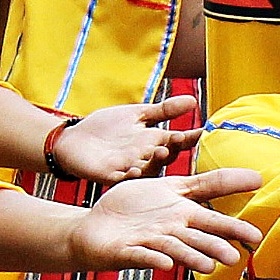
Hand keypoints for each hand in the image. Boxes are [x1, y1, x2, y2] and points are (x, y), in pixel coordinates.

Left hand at [50, 96, 201, 181]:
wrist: (74, 140)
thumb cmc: (106, 128)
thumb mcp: (137, 114)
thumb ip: (164, 110)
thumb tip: (192, 100)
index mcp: (154, 142)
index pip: (178, 141)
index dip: (191, 138)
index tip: (205, 131)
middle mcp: (146, 158)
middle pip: (165, 156)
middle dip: (172, 149)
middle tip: (177, 138)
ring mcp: (130, 168)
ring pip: (147, 169)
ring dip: (153, 163)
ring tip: (159, 152)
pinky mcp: (111, 176)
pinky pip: (123, 179)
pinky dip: (129, 176)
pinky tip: (135, 169)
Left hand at [64, 170, 264, 272]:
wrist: (96, 226)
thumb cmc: (136, 208)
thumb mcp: (173, 187)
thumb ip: (210, 183)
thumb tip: (256, 176)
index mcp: (183, 216)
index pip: (212, 220)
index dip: (233, 228)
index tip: (257, 236)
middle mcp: (171, 232)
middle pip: (197, 239)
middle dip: (215, 247)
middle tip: (236, 258)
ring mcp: (150, 243)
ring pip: (175, 249)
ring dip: (191, 257)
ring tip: (210, 266)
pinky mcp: (127, 251)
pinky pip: (141, 256)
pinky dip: (152, 259)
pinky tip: (165, 264)